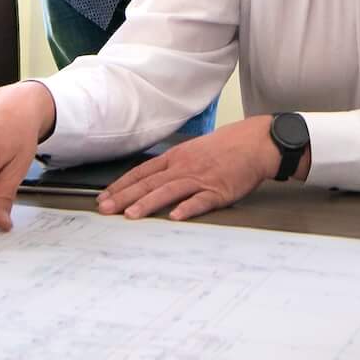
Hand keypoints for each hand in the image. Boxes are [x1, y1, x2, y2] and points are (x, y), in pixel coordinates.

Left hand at [96, 116, 284, 221]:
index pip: (142, 173)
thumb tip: (150, 181)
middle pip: (149, 183)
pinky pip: (200, 200)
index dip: (121, 185)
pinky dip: (187, 208)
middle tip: (105, 210)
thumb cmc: (225, 148)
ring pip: (169, 191)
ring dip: (148, 203)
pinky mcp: (219, 190)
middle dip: (125, 197)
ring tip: (131, 215)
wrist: (254, 143)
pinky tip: (175, 216)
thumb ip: (172, 166)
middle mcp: (183, 167)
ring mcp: (200, 178)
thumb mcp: (192, 151)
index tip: (104, 197)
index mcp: (175, 158)